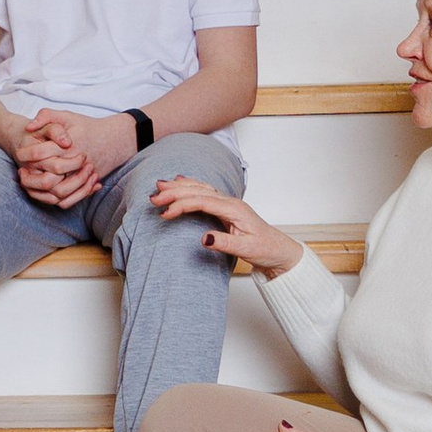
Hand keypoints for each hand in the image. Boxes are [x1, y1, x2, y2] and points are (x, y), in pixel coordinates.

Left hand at [15, 108, 126, 203]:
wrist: (111, 140)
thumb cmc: (86, 127)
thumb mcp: (66, 116)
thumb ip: (47, 116)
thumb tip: (29, 127)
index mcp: (68, 146)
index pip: (40, 154)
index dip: (26, 154)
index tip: (19, 154)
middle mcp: (75, 164)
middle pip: (47, 180)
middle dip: (30, 178)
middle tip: (21, 171)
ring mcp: (81, 177)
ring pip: (57, 193)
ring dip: (40, 191)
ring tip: (29, 182)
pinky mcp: (84, 186)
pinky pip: (67, 201)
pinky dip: (53, 199)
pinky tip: (43, 190)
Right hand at [152, 177, 303, 278]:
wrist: (278, 250)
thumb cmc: (264, 248)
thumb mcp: (246, 249)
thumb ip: (224, 243)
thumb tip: (203, 238)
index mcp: (234, 209)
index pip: (202, 201)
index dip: (182, 205)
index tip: (165, 213)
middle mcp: (230, 202)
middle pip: (199, 191)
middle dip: (175, 192)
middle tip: (154, 197)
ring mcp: (228, 203)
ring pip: (200, 188)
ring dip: (179, 187)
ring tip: (159, 185)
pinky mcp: (225, 208)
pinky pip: (204, 192)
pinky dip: (190, 186)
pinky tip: (180, 181)